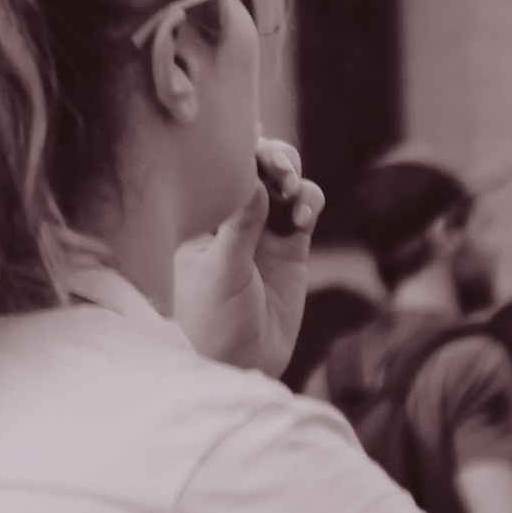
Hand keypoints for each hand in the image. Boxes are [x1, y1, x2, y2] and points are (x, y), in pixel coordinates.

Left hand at [173, 139, 321, 378]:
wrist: (240, 366)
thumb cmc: (213, 321)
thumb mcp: (221, 272)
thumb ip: (240, 227)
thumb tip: (254, 179)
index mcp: (202, 214)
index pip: (220, 168)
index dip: (239, 150)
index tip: (254, 146)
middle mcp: (233, 216)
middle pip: (256, 167)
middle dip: (272, 158)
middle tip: (281, 169)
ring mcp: (263, 230)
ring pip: (283, 183)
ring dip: (293, 176)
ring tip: (292, 189)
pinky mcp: (291, 248)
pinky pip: (304, 210)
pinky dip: (309, 201)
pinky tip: (304, 214)